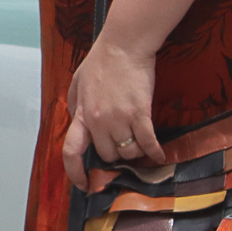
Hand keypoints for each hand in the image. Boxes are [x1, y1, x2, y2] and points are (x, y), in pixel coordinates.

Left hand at [62, 36, 158, 184]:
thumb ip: (75, 104)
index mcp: (81, 114)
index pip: (71, 150)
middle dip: (115, 156)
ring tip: (140, 145)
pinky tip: (160, 155)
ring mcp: (119, 118)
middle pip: (107, 155)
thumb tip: (74, 118)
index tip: (83, 184)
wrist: (123, 46)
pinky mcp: (140, 113)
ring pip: (128, 152)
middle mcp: (98, 121)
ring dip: (135, 152)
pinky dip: (155, 152)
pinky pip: (148, 142)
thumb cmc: (101, 61)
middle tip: (124, 148)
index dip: (75, 172)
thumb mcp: (77, 82)